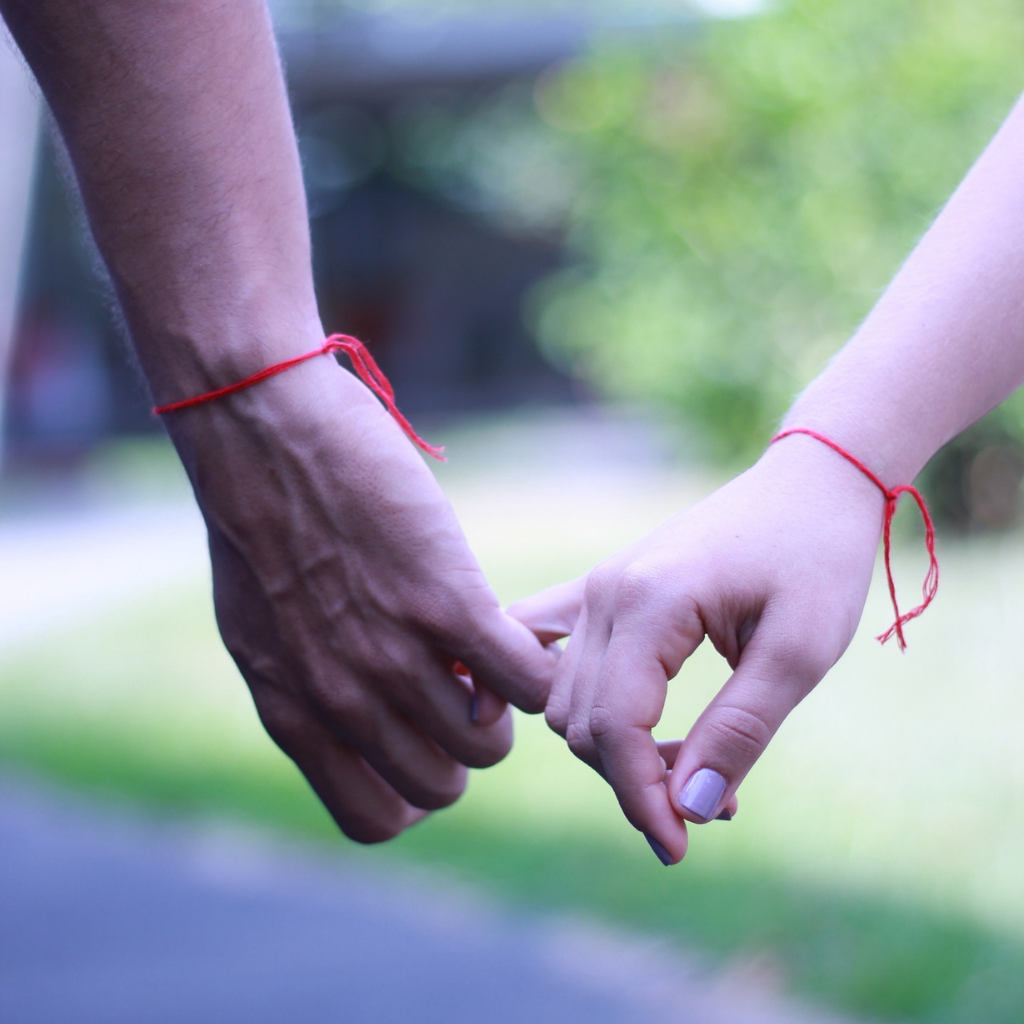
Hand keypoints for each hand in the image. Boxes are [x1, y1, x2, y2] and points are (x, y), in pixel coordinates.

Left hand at [168, 355, 556, 842]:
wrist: (260, 429)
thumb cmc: (259, 521)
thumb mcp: (263, 631)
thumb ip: (312, 692)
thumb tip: (369, 722)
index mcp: (294, 713)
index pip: (373, 818)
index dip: (411, 789)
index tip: (420, 737)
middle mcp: (343, 698)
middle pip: (439, 787)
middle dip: (458, 748)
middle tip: (461, 688)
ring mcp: (395, 653)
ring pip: (487, 744)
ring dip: (499, 707)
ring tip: (484, 653)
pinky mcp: (446, 601)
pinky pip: (525, 681)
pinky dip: (535, 667)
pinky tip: (515, 630)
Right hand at [509, 433, 884, 862]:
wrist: (809, 484)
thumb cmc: (817, 558)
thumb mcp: (800, 650)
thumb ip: (739, 730)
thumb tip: (688, 807)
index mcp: (648, 603)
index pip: (614, 725)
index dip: (639, 797)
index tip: (680, 848)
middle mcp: (604, 594)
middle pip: (580, 721)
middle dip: (632, 779)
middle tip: (711, 802)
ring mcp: (596, 588)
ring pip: (564, 698)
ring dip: (612, 748)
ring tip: (689, 766)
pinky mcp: (603, 590)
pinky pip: (547, 648)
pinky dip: (558, 694)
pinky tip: (574, 727)